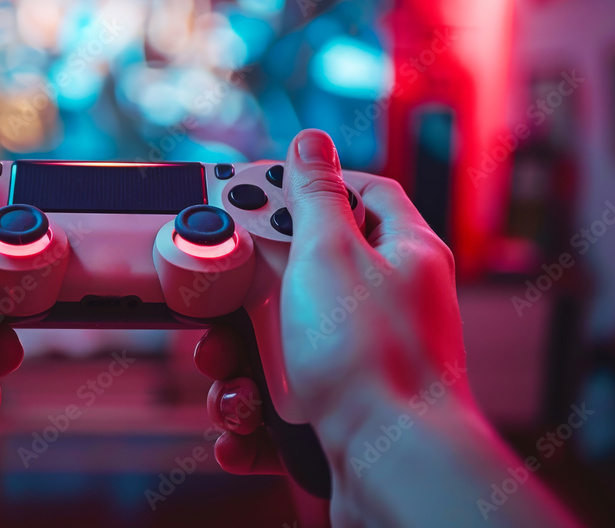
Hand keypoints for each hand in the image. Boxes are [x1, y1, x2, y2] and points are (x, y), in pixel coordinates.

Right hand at [195, 128, 469, 473]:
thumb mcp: (329, 256)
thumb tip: (311, 140)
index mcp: (400, 256)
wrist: (394, 473)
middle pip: (300, 277)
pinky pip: (280, 405)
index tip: (255, 189)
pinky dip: (252, 417)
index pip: (362, 193)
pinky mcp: (339, 417)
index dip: (308, 184)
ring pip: (279, 348)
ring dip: (237, 368)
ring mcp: (362, 366)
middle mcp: (386, 309)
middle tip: (214, 306)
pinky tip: (242, 429)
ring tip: (231, 385)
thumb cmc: (372, 360)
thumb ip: (314, 196)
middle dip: (245, 297)